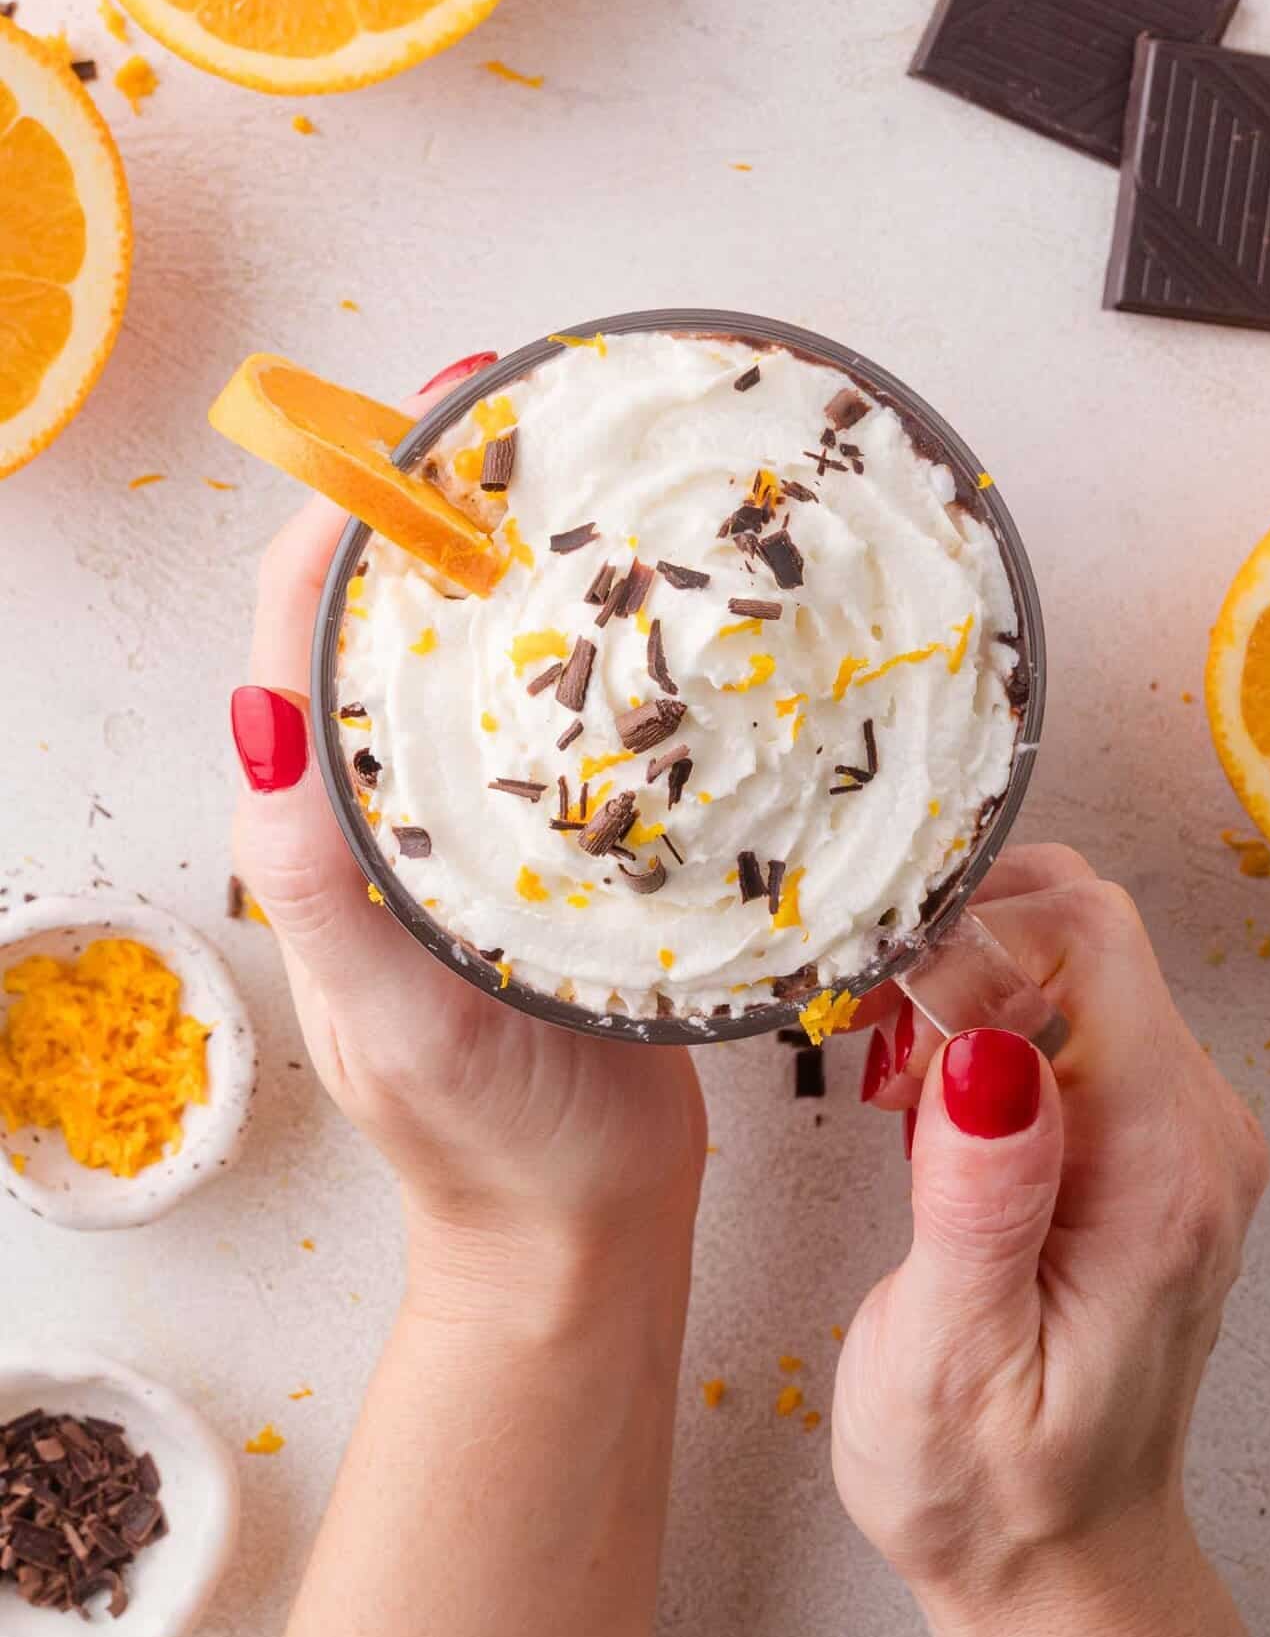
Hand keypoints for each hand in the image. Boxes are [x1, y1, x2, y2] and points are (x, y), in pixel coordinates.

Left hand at [230, 352, 707, 1308]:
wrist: (578, 1221)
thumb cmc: (485, 1136)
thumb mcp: (390, 1014)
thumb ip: (323, 880)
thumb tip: (254, 715)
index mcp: (319, 824)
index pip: (298, 628)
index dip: (343, 514)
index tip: (424, 427)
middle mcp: (386, 799)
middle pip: (385, 611)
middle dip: (435, 498)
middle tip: (517, 415)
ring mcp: (471, 813)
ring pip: (471, 647)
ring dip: (512, 549)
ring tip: (581, 471)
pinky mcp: (553, 834)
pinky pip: (552, 707)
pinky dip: (585, 631)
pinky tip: (648, 596)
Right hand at [834, 846, 1267, 1636]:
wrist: (1056, 1554)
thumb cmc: (996, 1483)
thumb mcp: (954, 1358)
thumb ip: (979, 1201)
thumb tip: (989, 1055)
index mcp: (1159, 1169)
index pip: (1089, 941)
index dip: (969, 936)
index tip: (883, 1002)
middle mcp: (1189, 1131)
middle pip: (1081, 927)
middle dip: (956, 945)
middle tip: (871, 1032)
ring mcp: (1169, 1127)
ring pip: (1065, 956)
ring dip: (957, 983)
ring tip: (891, 1085)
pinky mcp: (1132, 1134)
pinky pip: (1060, 1012)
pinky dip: (973, 1021)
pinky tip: (923, 1101)